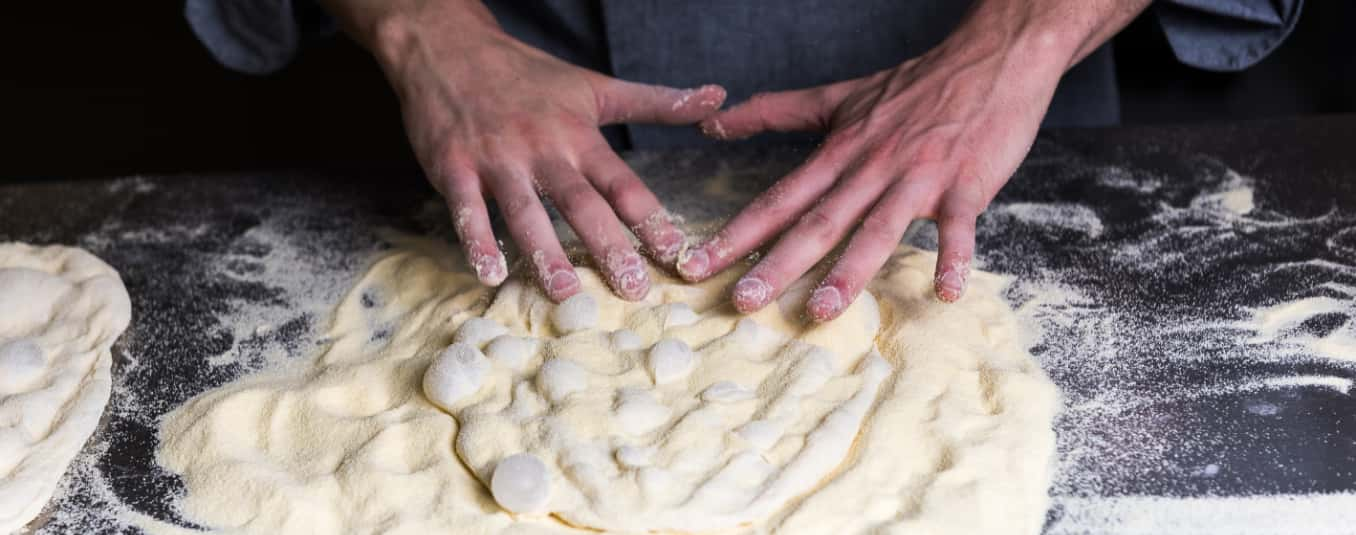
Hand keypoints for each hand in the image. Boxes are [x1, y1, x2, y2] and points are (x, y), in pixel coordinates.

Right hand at [323, 0, 725, 301]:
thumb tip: (718, 97)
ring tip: (566, 292)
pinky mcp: (453, 166)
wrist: (450, 48)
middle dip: (608, 247)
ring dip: (545, 253)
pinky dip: (477, 242)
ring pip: (525, 211)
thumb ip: (657, 102)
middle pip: (580, 203)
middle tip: (632, 291)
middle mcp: (543, 149)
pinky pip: (466, 209)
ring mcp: (497, 158)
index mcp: (579, 134)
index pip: (622, 183)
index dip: (650, 218)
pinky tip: (490, 275)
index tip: (675, 254)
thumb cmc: (528, 75)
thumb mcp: (596, 85)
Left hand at [679, 0, 1148, 320]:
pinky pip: (958, 227)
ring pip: (877, 228)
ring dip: (849, 271)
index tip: (695, 266)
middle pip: (818, 221)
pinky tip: (945, 293)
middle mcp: (871, 168)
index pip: (778, 199)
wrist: (988, 60)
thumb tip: (712, 123)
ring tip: (820, 311)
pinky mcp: (966, 184)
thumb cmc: (913, 86)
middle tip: (742, 301)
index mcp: (839, 153)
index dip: (735, 234)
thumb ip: (775, 112)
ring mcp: (918, 177)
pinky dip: (954, 258)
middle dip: (778, 263)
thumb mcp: (837, 97)